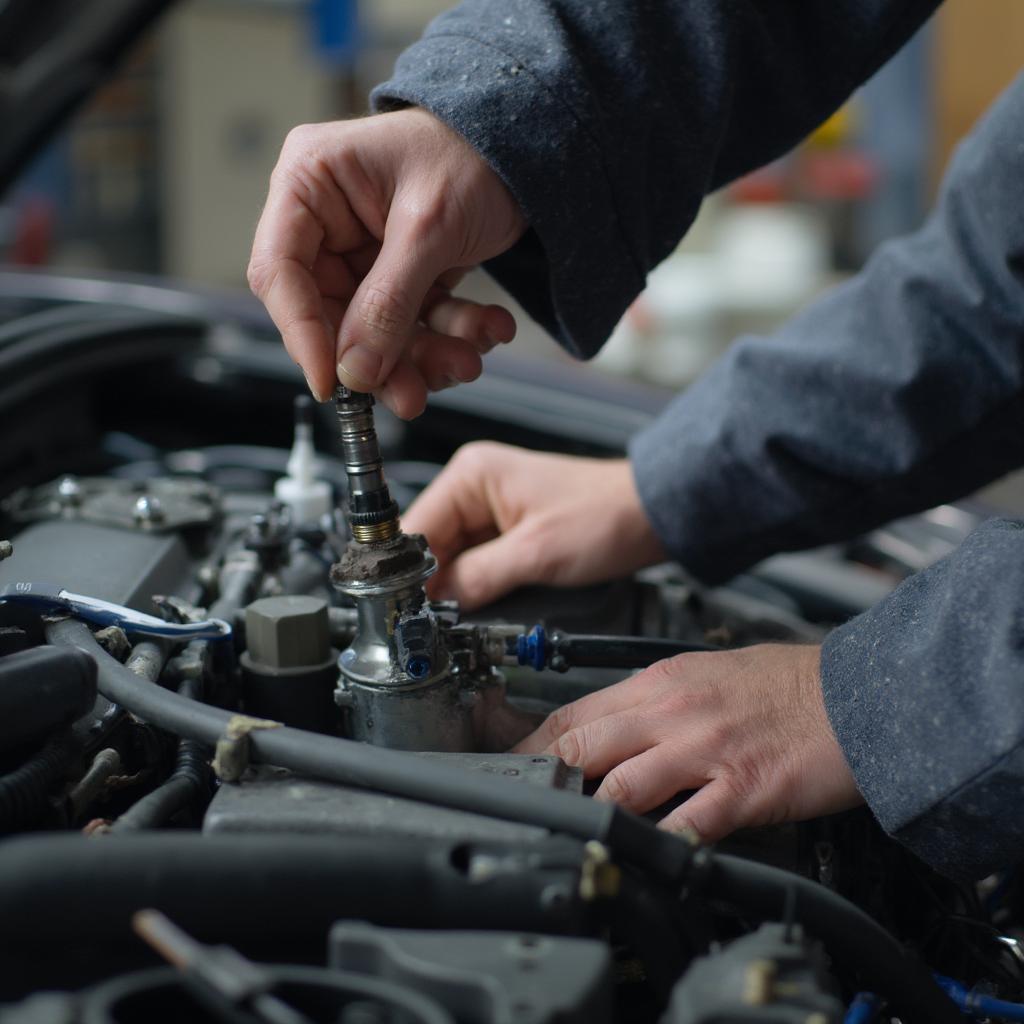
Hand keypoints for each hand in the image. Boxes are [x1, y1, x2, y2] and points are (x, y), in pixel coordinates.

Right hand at [248, 108, 526, 417]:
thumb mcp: (429, 228)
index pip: (280, 273)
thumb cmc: (473, 152)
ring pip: (378, 332)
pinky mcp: (401, 274)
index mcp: (310, 185)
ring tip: (469, 359)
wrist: (528, 145)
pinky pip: (415, 324)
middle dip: (382, 359)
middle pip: (332, 316)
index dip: (301, 335)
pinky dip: (452, 335)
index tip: (330, 384)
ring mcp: (365, 252)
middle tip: (414, 394)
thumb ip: (389, 302)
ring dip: (425, 356)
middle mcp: (329, 222)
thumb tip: (355, 372)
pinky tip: (489, 329)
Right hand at [402, 443, 666, 609]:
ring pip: (450, 560)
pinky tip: (477, 606)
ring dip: (453, 589)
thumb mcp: (535, 554)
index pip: (415, 528)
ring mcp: (489, 510)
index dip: (406, 572)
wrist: (652, 517)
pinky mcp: (505, 532)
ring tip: (456, 618)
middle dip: (430, 585)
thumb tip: (435, 603)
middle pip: (429, 546)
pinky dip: (474, 587)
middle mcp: (473, 487)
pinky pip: (474, 564)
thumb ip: (478, 578)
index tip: (403, 610)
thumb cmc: (605, 516)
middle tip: (430, 624)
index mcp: (471, 474)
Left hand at [514, 644, 861, 841]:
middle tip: (521, 804)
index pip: (575, 712)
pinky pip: (688, 824)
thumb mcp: (704, 673)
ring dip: (592, 812)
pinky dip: (660, 844)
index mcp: (661, 683)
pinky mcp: (742, 788)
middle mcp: (673, 713)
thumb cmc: (785, 685)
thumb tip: (612, 728)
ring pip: (622, 785)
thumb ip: (654, 701)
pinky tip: (643, 857)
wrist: (855, 692)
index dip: (533, 742)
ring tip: (570, 833)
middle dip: (543, 779)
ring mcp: (705, 751)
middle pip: (583, 746)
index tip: (508, 762)